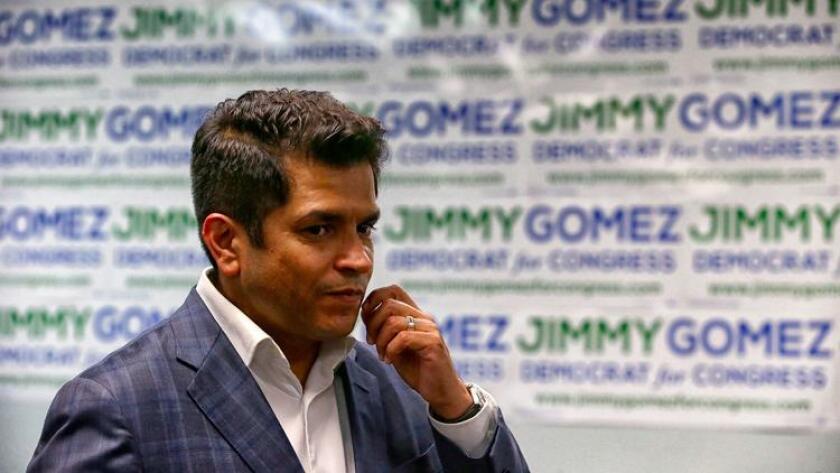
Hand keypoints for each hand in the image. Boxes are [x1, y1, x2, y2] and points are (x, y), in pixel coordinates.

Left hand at [361, 285, 471, 419]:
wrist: (440, 391)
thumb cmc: (418, 369)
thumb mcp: (396, 345)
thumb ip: (385, 329)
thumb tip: (365, 315)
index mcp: (415, 314)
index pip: (393, 290)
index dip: (374, 299)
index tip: (366, 320)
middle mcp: (424, 317)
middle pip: (389, 304)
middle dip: (373, 324)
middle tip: (371, 342)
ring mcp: (430, 328)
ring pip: (393, 322)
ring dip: (381, 341)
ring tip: (382, 355)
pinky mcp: (433, 342)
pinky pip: (403, 338)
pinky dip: (390, 350)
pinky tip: (390, 361)